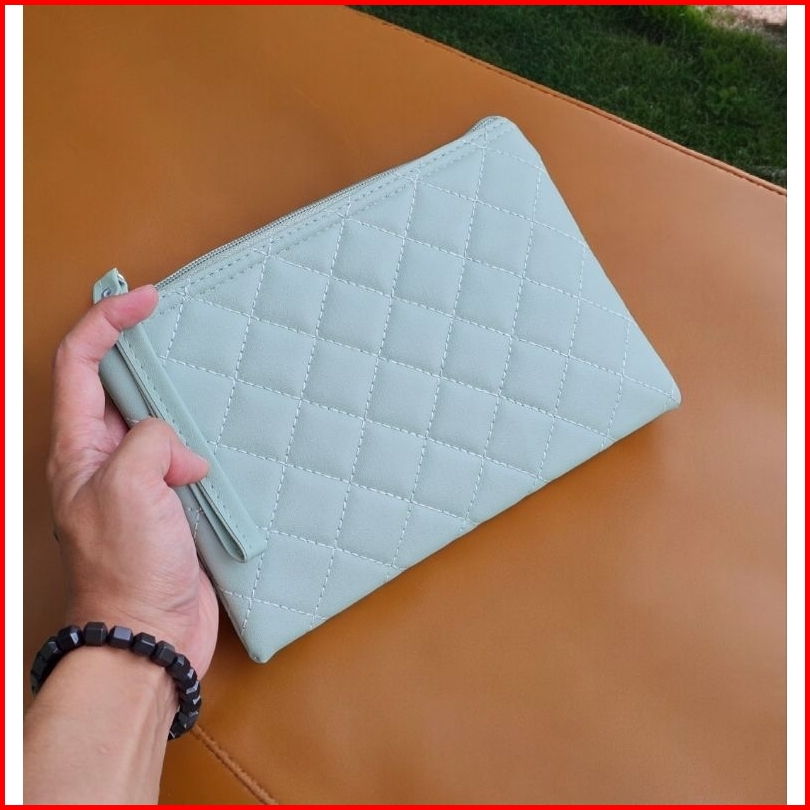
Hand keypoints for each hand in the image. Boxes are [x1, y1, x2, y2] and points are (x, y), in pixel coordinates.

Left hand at [46, 286, 217, 676]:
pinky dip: (201, 443)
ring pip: (155, 421)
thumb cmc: (125, 569)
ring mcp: (137, 481)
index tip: (145, 298)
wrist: (148, 635)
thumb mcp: (127, 489)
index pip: (79, 364)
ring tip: (209, 385)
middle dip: (143, 353)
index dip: (107, 322)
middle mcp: (103, 459)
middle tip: (180, 326)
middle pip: (116, 385)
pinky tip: (222, 442)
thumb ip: (150, 443)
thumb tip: (180, 452)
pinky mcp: (168, 503)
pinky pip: (182, 457)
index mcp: (77, 449)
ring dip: (180, 402)